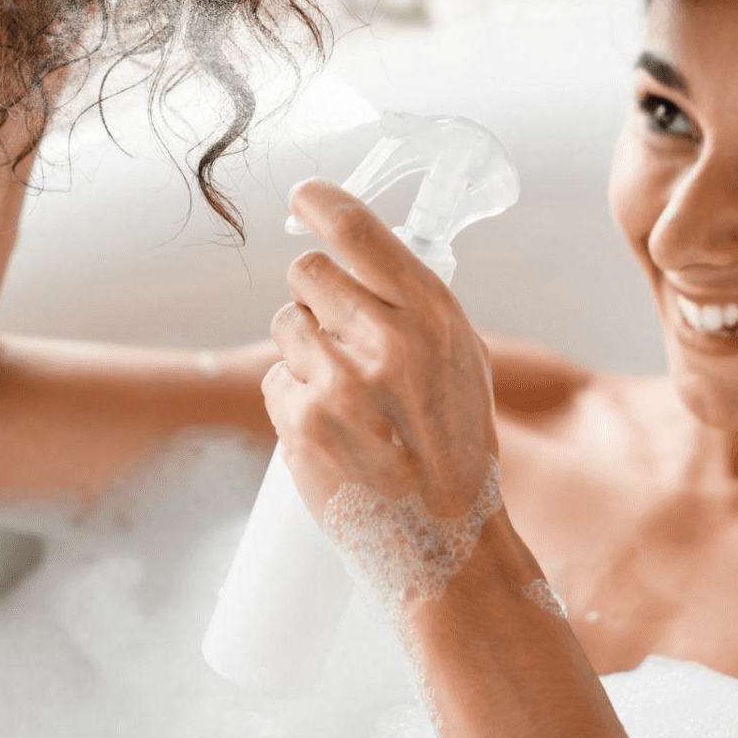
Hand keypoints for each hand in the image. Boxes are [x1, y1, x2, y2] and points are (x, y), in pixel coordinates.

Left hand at [265, 179, 500, 524]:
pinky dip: (294, 400)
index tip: (303, 195)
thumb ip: (417, 310)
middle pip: (308, 271)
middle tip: (337, 333)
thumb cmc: (456, 450)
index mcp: (434, 316)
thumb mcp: (462, 364)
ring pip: (286, 325)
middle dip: (315, 294)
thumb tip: (363, 256)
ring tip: (345, 396)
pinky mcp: (303, 423)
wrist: (446, 542)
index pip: (361, 232)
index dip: (323, 204)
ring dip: (304, 351)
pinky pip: (275, 380)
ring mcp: (341, 383)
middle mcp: (388, 340)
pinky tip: (332, 431)